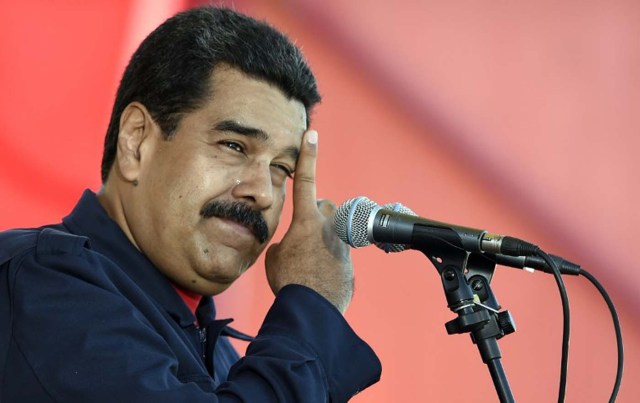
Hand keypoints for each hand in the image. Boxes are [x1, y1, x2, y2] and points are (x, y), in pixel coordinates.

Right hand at [265, 130, 353, 312]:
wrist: (313, 309)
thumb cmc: (289, 281)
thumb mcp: (274, 258)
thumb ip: (283, 244)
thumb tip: (290, 247)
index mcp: (306, 220)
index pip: (305, 180)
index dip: (308, 156)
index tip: (312, 133)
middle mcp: (329, 225)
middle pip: (323, 207)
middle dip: (314, 216)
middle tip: (302, 239)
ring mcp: (343, 241)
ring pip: (333, 229)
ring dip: (323, 238)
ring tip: (310, 262)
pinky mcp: (351, 259)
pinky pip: (338, 251)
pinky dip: (329, 259)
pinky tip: (318, 276)